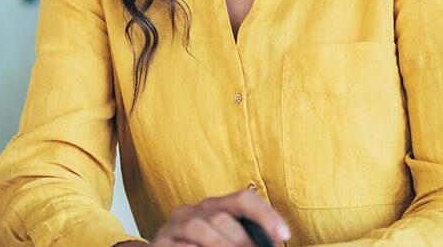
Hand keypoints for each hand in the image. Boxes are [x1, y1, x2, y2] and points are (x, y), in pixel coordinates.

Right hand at [148, 188, 290, 246]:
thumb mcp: (225, 239)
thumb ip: (245, 237)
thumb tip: (275, 240)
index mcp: (213, 207)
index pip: (242, 199)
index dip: (265, 215)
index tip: (284, 235)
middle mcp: (192, 211)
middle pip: (222, 217)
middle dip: (244, 240)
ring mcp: (173, 227)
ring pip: (200, 228)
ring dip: (221, 245)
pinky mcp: (159, 243)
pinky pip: (180, 245)